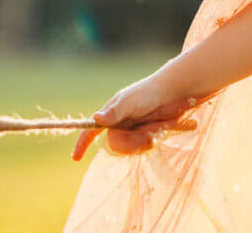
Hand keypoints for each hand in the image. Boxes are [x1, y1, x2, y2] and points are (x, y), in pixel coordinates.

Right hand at [71, 74, 199, 160]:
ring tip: (158, 128)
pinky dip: (153, 140)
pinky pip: (144, 147)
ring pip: (131, 147)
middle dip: (132, 142)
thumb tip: (95, 119)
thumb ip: (114, 112)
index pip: (91, 130)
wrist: (175, 93)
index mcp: (111, 114)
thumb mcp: (130, 101)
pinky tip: (162, 130)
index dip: (82, 143)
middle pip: (116, 144)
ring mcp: (133, 131)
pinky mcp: (146, 135)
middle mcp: (120, 124)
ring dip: (145, 140)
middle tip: (148, 135)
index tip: (76, 158)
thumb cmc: (149, 93)